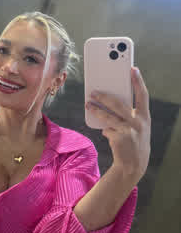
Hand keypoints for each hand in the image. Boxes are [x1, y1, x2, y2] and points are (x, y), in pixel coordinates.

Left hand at [85, 66, 150, 180]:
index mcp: (145, 116)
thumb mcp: (136, 127)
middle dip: (104, 96)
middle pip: (119, 104)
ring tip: (88, 104)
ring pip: (108, 116)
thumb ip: (127, 115)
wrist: (133, 165)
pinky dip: (105, 130)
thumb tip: (108, 102)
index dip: (138, 81)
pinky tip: (106, 133)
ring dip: (96, 110)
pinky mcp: (119, 138)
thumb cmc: (134, 141)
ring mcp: (129, 130)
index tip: (132, 68)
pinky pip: (107, 129)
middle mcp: (139, 122)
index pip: (142, 95)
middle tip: (94, 91)